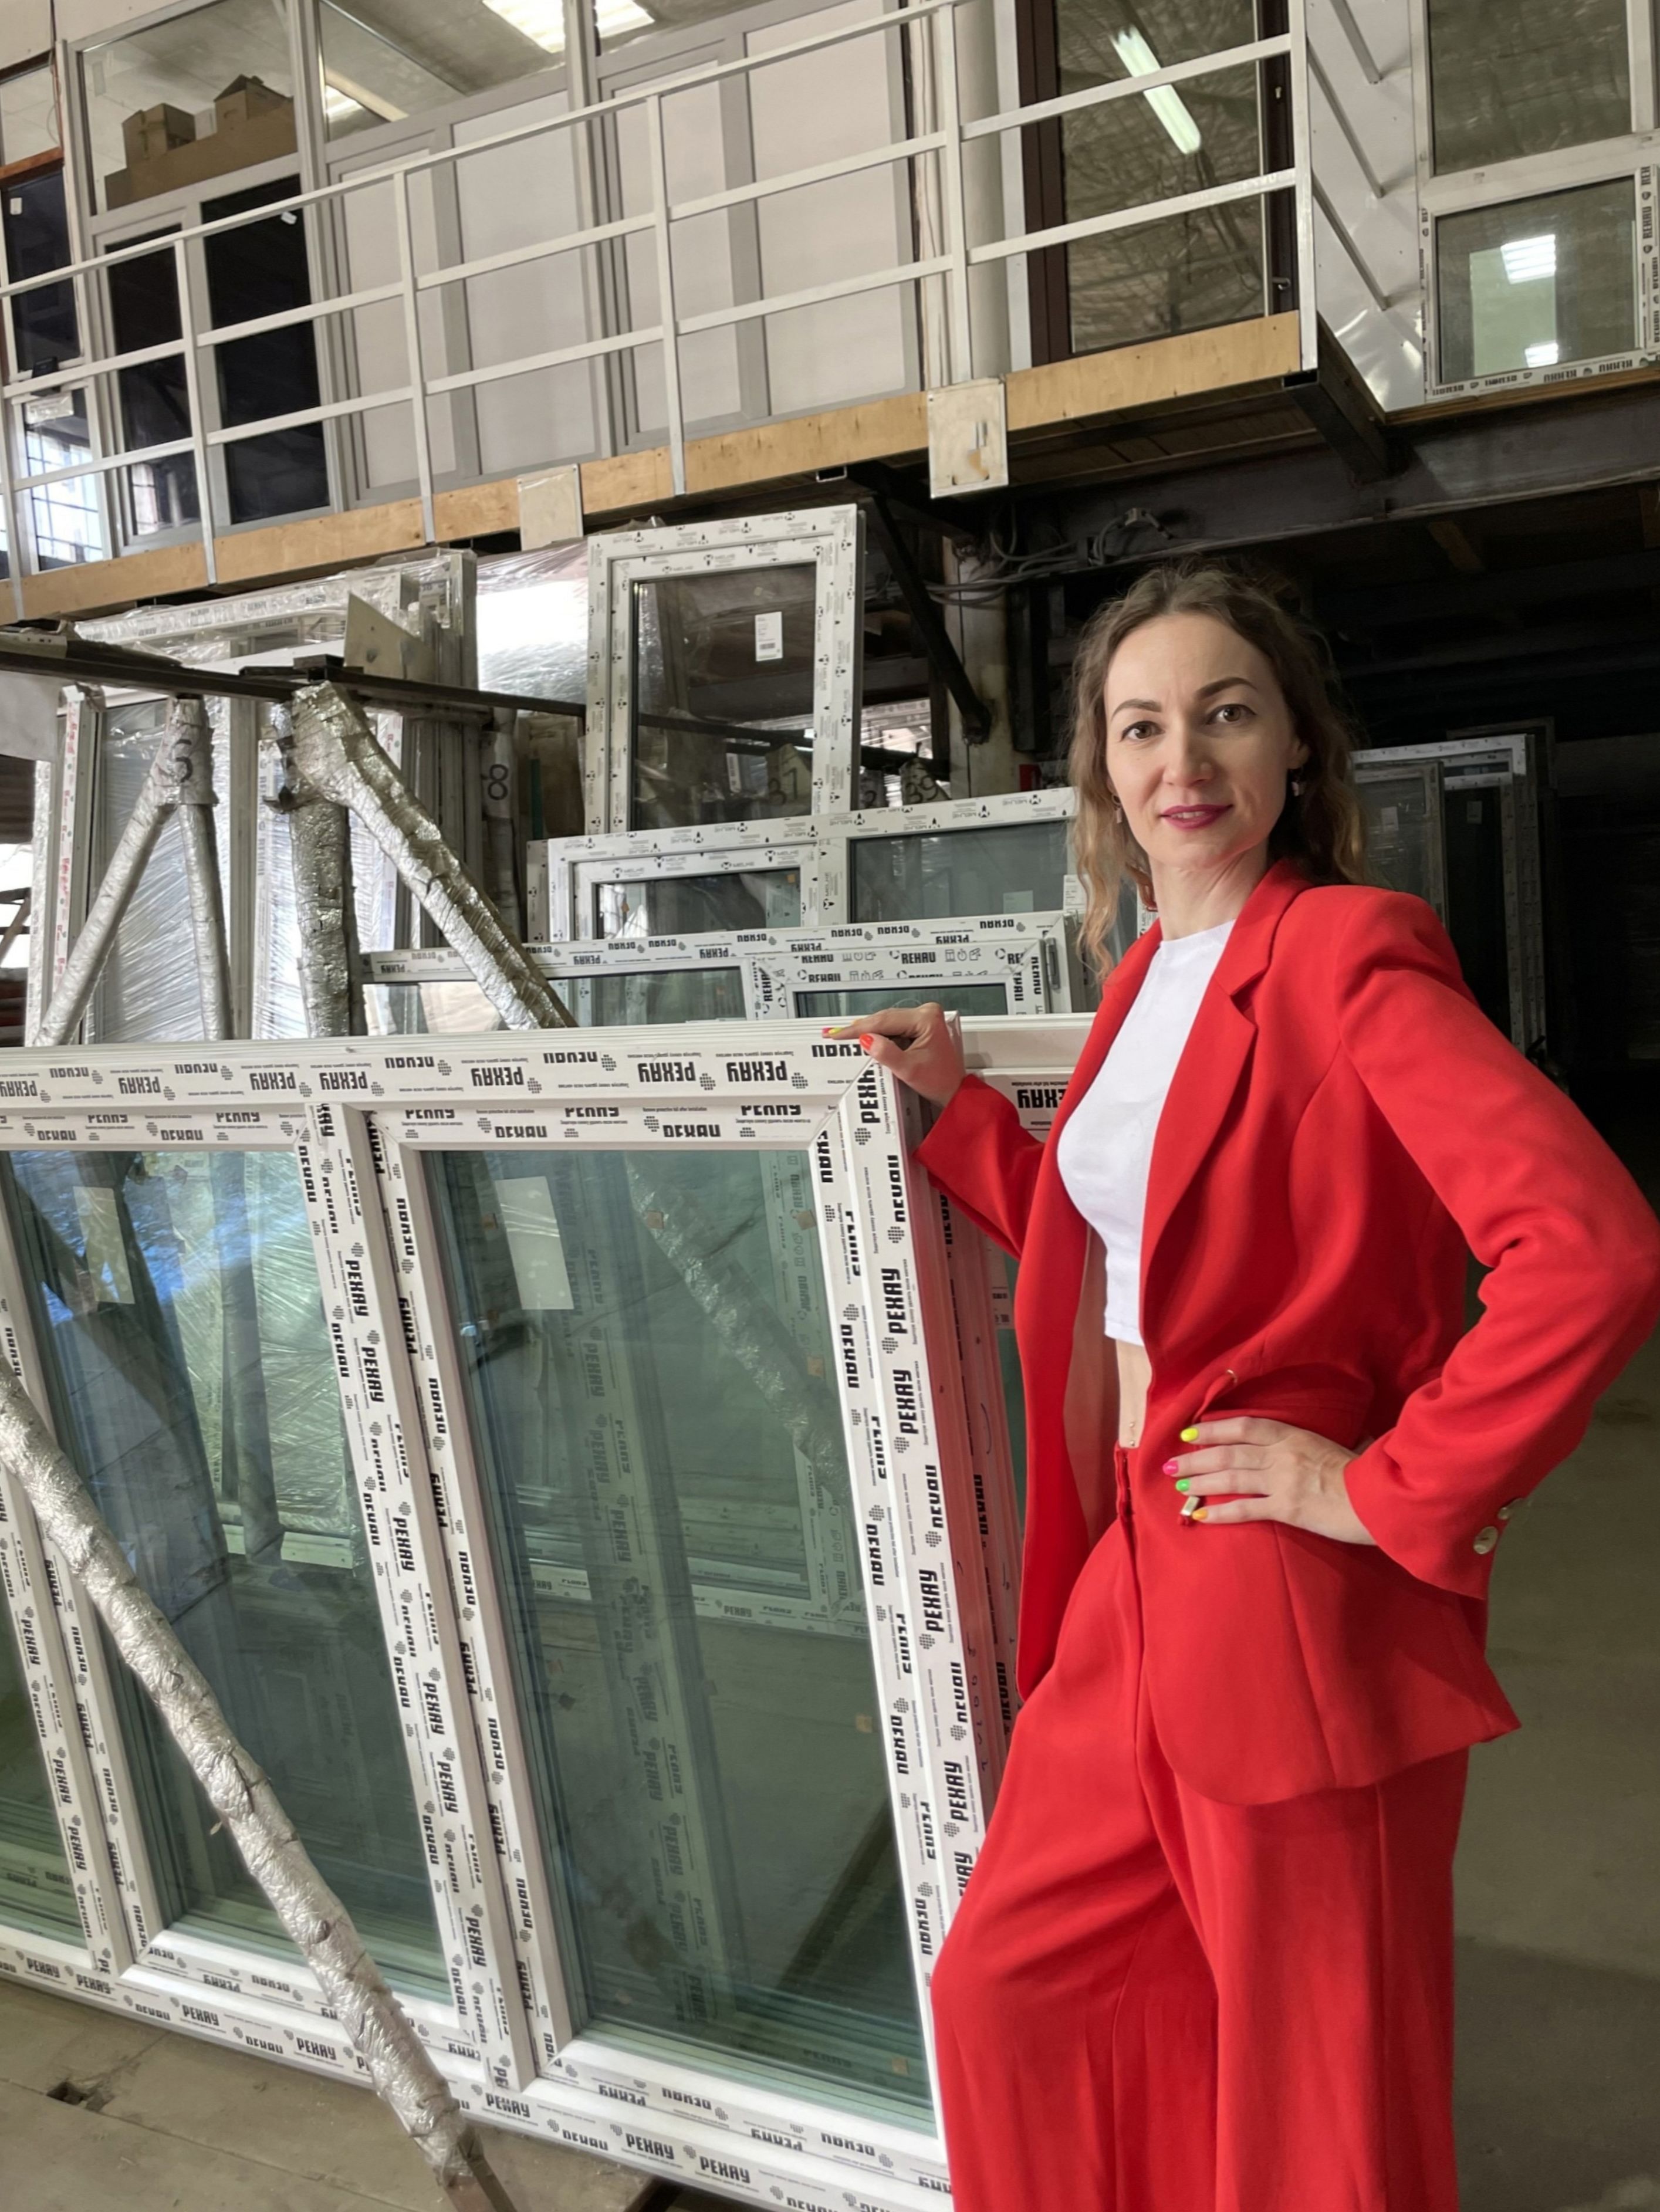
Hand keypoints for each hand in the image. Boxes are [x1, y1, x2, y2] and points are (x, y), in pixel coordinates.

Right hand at [823, 1002, 965, 1106]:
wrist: (953, 1090)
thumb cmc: (940, 1080)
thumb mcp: (909, 1069)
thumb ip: (886, 1053)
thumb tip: (866, 1039)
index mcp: (926, 1019)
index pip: (884, 1021)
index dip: (858, 1028)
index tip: (838, 1033)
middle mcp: (926, 1013)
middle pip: (884, 1018)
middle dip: (860, 1028)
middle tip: (835, 1033)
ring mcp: (923, 1018)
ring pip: (886, 1022)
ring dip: (868, 1031)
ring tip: (845, 1037)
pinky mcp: (920, 1026)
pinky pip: (893, 1027)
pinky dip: (879, 1035)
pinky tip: (864, 1039)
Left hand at [1166, 1417, 1377, 1545]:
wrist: (1377, 1498)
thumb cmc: (1361, 1472)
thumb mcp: (1333, 1446)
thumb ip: (1309, 1445)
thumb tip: (1304, 1442)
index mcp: (1292, 1435)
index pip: (1244, 1427)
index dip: (1215, 1429)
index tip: (1191, 1434)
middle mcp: (1281, 1454)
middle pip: (1229, 1453)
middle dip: (1197, 1458)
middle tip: (1172, 1464)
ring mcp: (1281, 1481)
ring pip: (1231, 1479)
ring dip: (1201, 1482)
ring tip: (1180, 1485)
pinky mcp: (1286, 1509)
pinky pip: (1246, 1510)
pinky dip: (1221, 1514)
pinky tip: (1201, 1517)